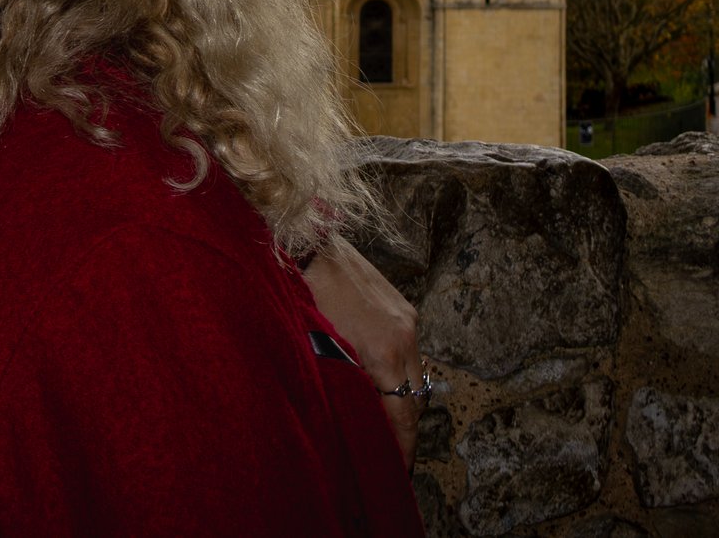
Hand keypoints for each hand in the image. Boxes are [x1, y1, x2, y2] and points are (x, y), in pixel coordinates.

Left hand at [301, 235, 423, 460]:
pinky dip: (399, 371)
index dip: (402, 448)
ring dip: (403, 399)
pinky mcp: (403, 306)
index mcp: (385, 353)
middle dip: (405, 431)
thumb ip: (342, 390)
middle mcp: (405, 336)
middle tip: (390, 456)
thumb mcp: (318, 352)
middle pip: (415, 400)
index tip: (396, 472)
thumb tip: (352, 423)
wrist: (307, 245)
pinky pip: (409, 350)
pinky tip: (381, 381)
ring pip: (415, 375)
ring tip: (385, 423)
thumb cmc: (303, 299)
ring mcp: (407, 318)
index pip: (403, 416)